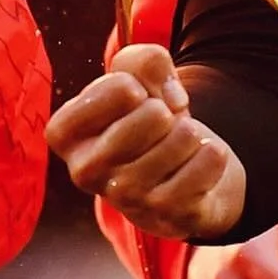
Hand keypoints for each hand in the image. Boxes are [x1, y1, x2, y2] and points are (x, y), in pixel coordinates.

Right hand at [46, 43, 245, 239]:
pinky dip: (210, 155)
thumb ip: (145, 61)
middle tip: (161, 120)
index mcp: (66, 136)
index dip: (125, 86)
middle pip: (141, 122)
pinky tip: (202, 156)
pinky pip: (201, 171)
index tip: (133, 94)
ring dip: (188, 133)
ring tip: (183, 139)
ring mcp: (125, 199)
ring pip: (174, 144)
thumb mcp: (138, 76)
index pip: (101, 97)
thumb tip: (171, 101)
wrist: (182, 169)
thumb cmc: (146, 116)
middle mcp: (86, 172)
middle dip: (161, 112)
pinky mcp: (165, 216)